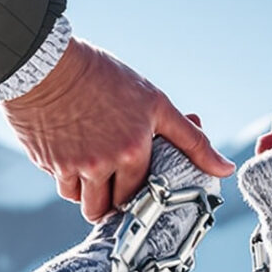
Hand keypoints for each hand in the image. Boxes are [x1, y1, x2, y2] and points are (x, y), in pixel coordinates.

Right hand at [0, 38, 232, 219]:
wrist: (46, 63)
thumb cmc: (104, 78)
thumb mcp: (156, 104)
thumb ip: (191, 140)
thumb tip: (225, 170)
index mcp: (132, 152)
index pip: (142, 196)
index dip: (140, 196)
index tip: (140, 193)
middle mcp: (102, 164)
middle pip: (108, 208)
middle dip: (113, 200)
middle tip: (115, 184)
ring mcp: (72, 166)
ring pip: (82, 202)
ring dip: (89, 193)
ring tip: (94, 169)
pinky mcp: (47, 163)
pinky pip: (61, 185)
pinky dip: (67, 177)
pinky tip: (72, 154)